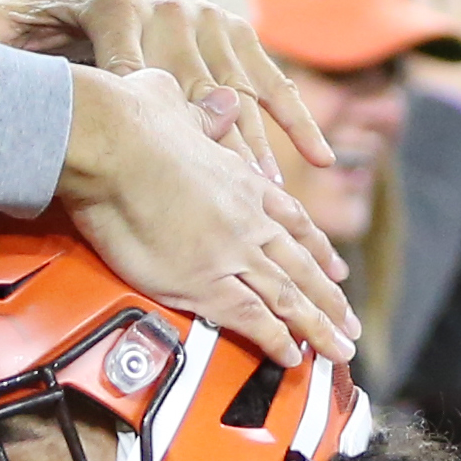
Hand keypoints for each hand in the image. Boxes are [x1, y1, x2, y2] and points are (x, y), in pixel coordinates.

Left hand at [0, 0, 331, 176]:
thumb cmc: (52, 8)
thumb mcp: (15, 16)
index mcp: (116, 10)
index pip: (131, 68)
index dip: (145, 112)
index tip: (159, 159)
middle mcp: (170, 10)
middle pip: (194, 89)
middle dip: (214, 145)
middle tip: (233, 201)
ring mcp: (209, 21)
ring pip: (237, 91)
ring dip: (259, 144)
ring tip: (275, 198)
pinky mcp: (235, 32)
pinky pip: (271, 79)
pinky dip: (296, 118)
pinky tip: (320, 159)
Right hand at [59, 67, 356, 368]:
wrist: (111, 142)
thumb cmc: (130, 119)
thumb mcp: (176, 103)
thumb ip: (203, 112)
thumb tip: (220, 102)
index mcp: (241, 180)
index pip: (291, 222)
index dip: (315, 248)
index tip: (334, 268)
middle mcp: (248, 220)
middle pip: (301, 267)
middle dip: (329, 299)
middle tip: (349, 323)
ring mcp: (231, 253)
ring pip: (289, 299)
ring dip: (318, 328)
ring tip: (338, 350)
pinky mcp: (205, 281)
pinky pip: (252, 320)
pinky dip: (276, 341)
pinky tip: (291, 358)